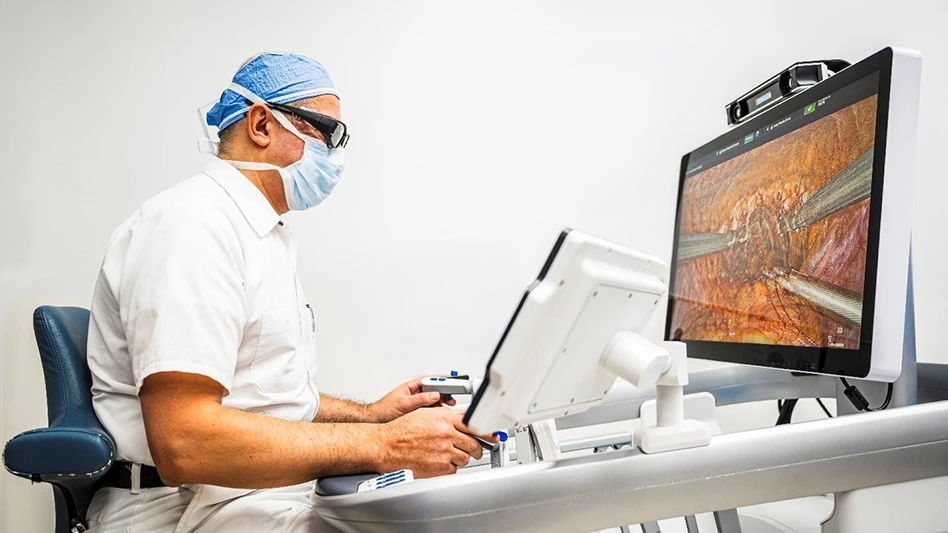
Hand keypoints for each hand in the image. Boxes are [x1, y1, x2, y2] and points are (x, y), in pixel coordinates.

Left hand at [367, 377, 455, 422]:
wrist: (375, 422)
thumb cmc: (384, 410)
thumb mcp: (403, 403)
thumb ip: (419, 399)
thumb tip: (434, 395)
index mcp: (412, 387)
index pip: (431, 380)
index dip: (443, 379)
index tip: (454, 380)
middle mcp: (416, 394)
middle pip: (436, 389)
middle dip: (447, 391)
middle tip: (455, 394)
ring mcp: (418, 404)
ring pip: (435, 400)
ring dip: (444, 402)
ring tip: (451, 404)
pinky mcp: (419, 414)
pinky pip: (432, 411)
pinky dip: (439, 412)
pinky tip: (443, 414)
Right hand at [376, 407, 495, 477]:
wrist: (385, 445)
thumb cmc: (401, 430)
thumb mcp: (425, 414)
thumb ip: (446, 417)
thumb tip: (462, 420)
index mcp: (444, 419)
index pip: (474, 424)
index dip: (487, 432)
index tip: (493, 436)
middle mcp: (446, 434)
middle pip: (473, 443)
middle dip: (476, 448)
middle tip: (475, 450)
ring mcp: (443, 451)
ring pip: (465, 458)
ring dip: (461, 458)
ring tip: (451, 455)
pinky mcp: (439, 467)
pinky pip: (454, 469)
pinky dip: (450, 467)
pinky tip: (440, 462)